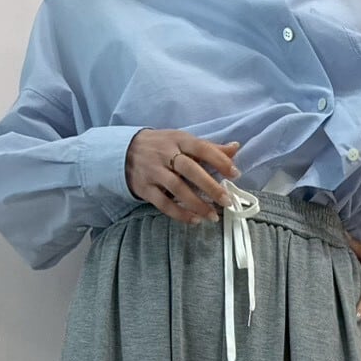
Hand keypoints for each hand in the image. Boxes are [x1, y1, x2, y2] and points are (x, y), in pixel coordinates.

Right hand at [126, 130, 241, 223]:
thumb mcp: (183, 141)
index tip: (235, 174)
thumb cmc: (162, 146)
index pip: (201, 148)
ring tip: (213, 216)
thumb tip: (236, 148)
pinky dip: (180, 213)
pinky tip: (195, 220)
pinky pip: (163, 203)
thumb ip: (209, 148)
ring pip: (177, 189)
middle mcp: (165, 154)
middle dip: (210, 186)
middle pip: (190, 170)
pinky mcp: (145, 188)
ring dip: (197, 204)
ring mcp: (154, 171)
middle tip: (227, 201)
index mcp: (178, 139)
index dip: (219, 160)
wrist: (124, 150)